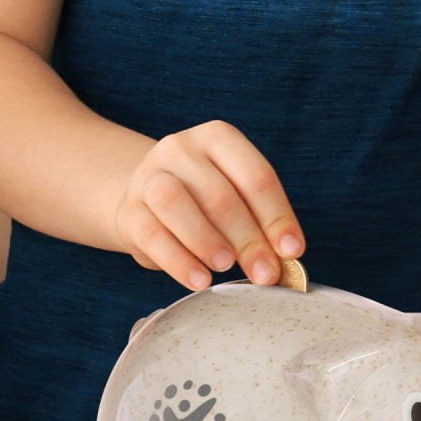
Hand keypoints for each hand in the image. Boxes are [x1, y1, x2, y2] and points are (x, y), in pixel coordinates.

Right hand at [115, 120, 305, 291]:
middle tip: (265, 273)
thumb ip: (260, 224)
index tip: (292, 251)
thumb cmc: (204, 202)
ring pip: (174, 203)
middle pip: (219, 194)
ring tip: (226, 266)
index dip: (277, 217)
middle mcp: (181, 149)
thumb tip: (284, 260)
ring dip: (206, 239)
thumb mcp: (237, 200)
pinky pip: (151, 234)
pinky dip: (178, 261)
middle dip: (248, 239)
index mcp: (218, 139)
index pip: (255, 176)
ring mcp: (149, 177)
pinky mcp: (128, 211)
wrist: (148, 200)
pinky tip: (199, 281)